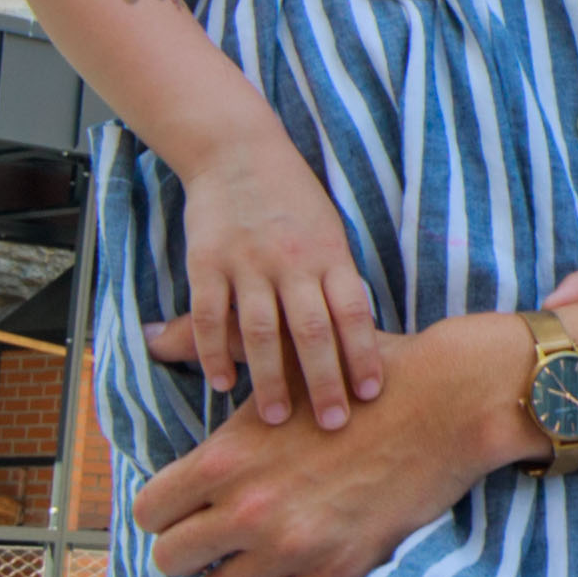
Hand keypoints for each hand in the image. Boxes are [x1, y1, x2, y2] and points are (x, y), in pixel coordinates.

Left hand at [139, 329, 502, 576]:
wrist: (444, 404)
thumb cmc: (361, 375)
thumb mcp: (280, 361)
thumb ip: (211, 351)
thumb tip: (150, 335)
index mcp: (225, 457)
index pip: (149, 510)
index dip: (161, 513)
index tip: (180, 512)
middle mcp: (247, 508)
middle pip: (170, 559)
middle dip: (182, 554)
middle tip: (204, 547)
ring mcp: (290, 547)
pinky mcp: (334, 573)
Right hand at [177, 149, 380, 428]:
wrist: (237, 150)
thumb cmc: (293, 200)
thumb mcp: (329, 232)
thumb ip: (338, 281)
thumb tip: (360, 340)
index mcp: (328, 253)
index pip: (352, 312)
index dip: (363, 355)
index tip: (370, 395)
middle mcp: (290, 260)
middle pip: (311, 331)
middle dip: (324, 381)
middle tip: (332, 425)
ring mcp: (247, 262)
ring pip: (259, 331)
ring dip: (269, 379)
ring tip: (276, 418)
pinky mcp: (206, 261)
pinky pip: (209, 316)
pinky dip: (214, 353)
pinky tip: (223, 384)